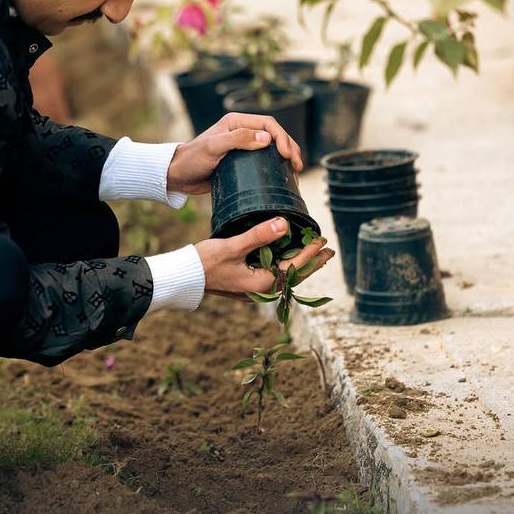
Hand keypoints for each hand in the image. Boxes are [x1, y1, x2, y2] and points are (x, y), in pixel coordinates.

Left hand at [167, 112, 303, 195]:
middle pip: (274, 134)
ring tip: (296, 171)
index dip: (282, 137)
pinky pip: (265, 160)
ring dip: (287, 156)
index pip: (268, 123)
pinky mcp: (242, 161)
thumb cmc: (193, 159)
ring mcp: (243, 146)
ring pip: (272, 147)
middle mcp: (241, 131)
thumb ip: (238, 139)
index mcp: (236, 122)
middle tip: (297, 165)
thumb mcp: (213, 147)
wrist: (178, 176)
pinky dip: (277, 166)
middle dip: (290, 147)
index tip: (287, 154)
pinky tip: (284, 176)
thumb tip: (267, 138)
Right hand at [194, 217, 332, 301]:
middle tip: (329, 250)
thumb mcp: (232, 246)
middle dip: (312, 263)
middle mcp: (261, 290)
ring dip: (301, 264)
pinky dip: (285, 266)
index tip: (322, 240)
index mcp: (261, 283)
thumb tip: (284, 224)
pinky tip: (287, 258)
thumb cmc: (204, 262)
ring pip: (285, 277)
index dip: (310, 254)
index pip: (294, 267)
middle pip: (294, 276)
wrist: (184, 277)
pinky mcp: (247, 285)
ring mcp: (254, 290)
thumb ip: (259, 235)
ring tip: (315, 255)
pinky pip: (274, 276)